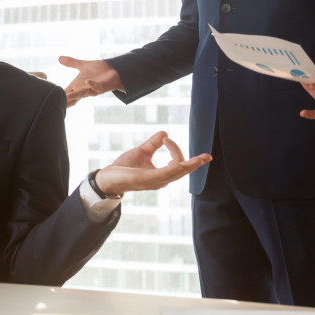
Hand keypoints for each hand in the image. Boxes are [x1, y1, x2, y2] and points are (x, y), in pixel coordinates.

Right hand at [58, 55, 123, 106]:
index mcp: (78, 86)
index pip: (66, 92)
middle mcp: (84, 89)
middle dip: (66, 100)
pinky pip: (96, 87)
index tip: (50, 100)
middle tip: (57, 104)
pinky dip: (92, 85)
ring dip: (76, 95)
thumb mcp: (83, 65)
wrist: (114, 71)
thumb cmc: (99, 70)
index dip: (59, 96)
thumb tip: (59, 58)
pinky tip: (87, 82)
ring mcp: (93, 89)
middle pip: (73, 96)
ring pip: (83, 94)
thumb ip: (71, 63)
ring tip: (68, 96)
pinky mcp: (102, 86)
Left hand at [95, 131, 210, 195]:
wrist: (107, 177)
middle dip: (196, 164)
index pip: (177, 162)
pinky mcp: (147, 179)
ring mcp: (155, 181)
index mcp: (161, 175)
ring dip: (189, 165)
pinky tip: (181, 163)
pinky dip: (174, 168)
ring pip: (177, 173)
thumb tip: (165, 133)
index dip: (175, 149)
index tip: (164, 138)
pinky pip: (164, 174)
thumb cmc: (123, 167)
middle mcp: (161, 180)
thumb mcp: (141, 152)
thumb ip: (153, 144)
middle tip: (208, 156)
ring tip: (201, 159)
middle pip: (182, 170)